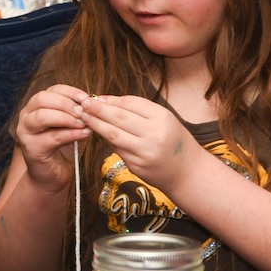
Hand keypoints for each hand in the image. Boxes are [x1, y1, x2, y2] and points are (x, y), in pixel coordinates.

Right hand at [14, 84, 89, 189]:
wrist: (54, 175)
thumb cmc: (64, 147)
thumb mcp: (73, 125)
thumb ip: (79, 113)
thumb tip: (93, 103)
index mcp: (37, 105)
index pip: (52, 90)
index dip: (70, 91)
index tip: (87, 98)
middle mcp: (26, 115)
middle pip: (42, 99)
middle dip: (66, 103)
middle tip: (85, 111)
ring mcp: (25, 131)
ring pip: (42, 116)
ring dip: (66, 117)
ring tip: (84, 122)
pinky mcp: (31, 148)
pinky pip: (51, 137)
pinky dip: (70, 134)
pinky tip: (84, 134)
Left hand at [81, 95, 197, 191]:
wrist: (187, 173)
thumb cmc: (174, 141)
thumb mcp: (164, 119)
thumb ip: (139, 111)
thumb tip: (107, 101)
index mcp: (162, 118)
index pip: (131, 103)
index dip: (112, 100)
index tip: (96, 97)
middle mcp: (153, 134)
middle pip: (119, 118)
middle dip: (98, 109)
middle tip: (82, 103)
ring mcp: (144, 152)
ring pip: (113, 135)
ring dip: (96, 124)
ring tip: (84, 116)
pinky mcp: (136, 166)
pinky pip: (117, 149)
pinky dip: (107, 139)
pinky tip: (98, 132)